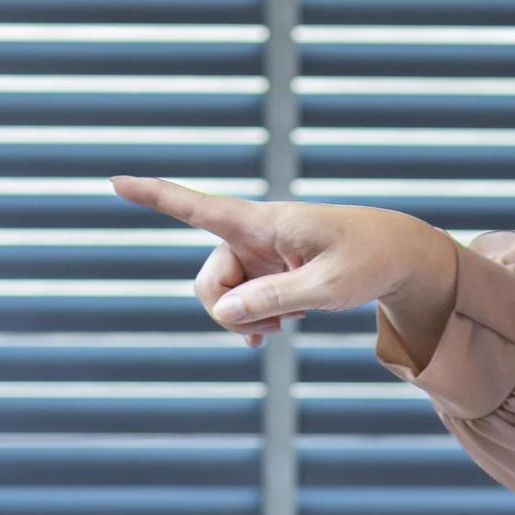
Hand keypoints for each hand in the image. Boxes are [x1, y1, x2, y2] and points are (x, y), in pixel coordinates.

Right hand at [112, 175, 459, 350]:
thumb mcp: (329, 286)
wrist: (398, 256)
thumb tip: (228, 312)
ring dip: (243, 320)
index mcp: (265, 224)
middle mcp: (253, 235)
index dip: (155, 196)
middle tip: (268, 332)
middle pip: (207, 280)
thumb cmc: (370, 261)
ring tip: (283, 328)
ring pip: (222, 296)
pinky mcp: (268, 271)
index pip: (199, 208)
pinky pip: (239, 301)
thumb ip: (276, 299)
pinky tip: (267, 335)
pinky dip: (249, 321)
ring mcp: (259, 254)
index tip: (116, 180)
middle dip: (226, 313)